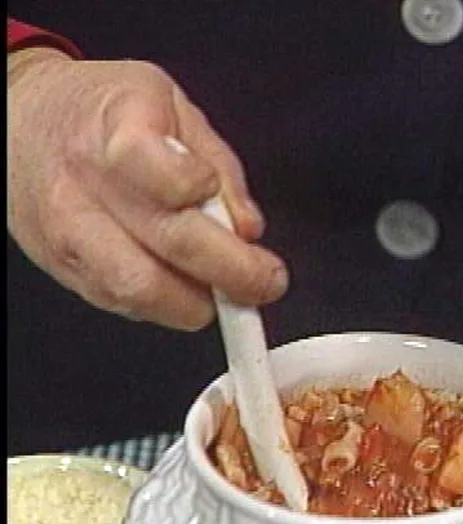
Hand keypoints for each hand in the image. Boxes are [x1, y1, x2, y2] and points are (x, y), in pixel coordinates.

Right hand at [7, 47, 288, 330]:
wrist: (18, 120)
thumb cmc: (104, 110)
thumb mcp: (174, 108)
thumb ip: (219, 167)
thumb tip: (249, 230)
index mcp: (118, 130)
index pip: (166, 175)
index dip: (211, 199)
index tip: (242, 218)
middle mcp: (85, 185)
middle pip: (168, 247)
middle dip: (234, 276)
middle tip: (266, 282)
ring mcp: (68, 232)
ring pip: (142, 292)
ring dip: (198, 303)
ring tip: (225, 291)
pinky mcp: (62, 268)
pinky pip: (124, 303)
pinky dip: (166, 305)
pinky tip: (184, 285)